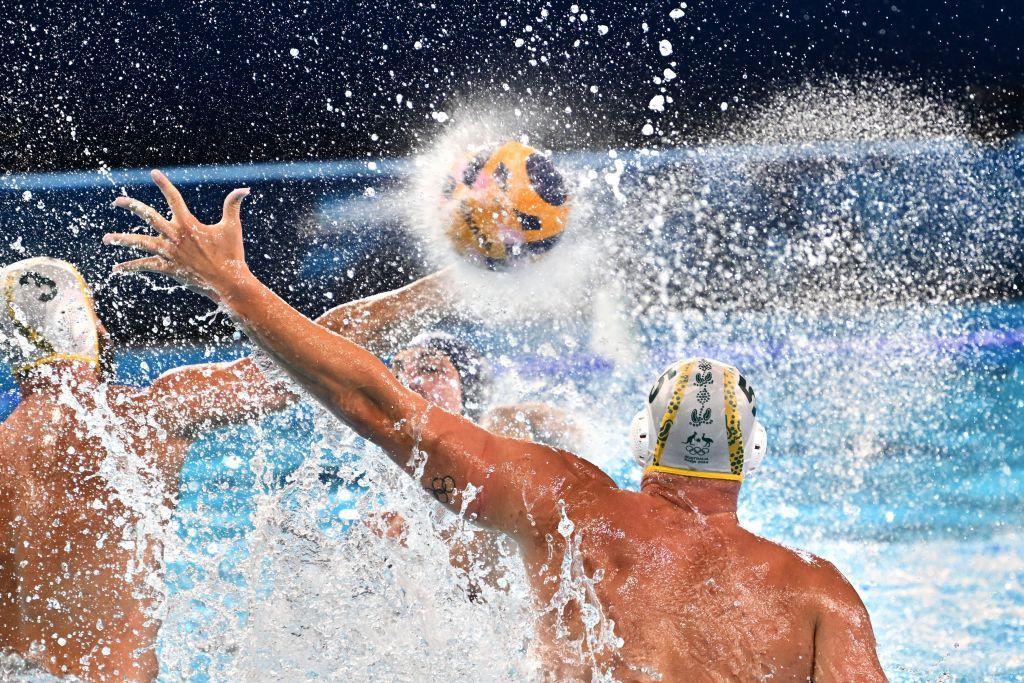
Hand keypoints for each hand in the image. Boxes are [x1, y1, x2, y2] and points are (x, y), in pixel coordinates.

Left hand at [104, 169, 251, 299]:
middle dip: (131, 206)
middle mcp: (174, 235)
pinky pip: (144, 266)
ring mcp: (169, 252)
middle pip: (147, 216)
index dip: (164, 184)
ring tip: (107, 239)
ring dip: (121, 239)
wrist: (228, 282)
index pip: (173, 198)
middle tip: (117, 201)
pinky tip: (116, 269)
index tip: (154, 173)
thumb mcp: (232, 227)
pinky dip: (130, 267)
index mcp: (188, 223)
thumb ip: (233, 205)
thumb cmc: (231, 255)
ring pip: (139, 242)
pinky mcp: (167, 268)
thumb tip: (245, 189)